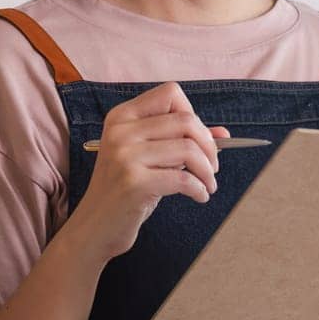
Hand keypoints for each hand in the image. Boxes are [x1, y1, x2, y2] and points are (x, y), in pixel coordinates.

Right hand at [62, 81, 229, 265]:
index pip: (170, 94)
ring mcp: (125, 156)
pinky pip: (184, 179)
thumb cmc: (125, 190)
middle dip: (208, 145)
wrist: (95, 225)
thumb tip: (223, 133)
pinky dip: (200, 189)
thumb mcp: (149, 158)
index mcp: (122, 117)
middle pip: (185, 120)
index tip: (197, 138)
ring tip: (207, 185)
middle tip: (211, 167)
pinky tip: (199, 196)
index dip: (192, 114)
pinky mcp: (133, 183)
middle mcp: (121, 131)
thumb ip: (180, 141)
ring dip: (207, 171)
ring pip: (188, 149)